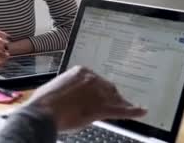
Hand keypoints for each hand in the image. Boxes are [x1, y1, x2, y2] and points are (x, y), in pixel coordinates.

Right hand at [23, 66, 146, 130]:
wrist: (42, 112)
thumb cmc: (44, 102)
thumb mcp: (58, 88)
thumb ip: (71, 88)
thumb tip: (74, 95)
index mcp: (81, 71)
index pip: (98, 80)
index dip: (103, 89)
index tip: (105, 93)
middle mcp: (92, 79)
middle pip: (109, 88)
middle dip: (114, 95)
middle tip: (118, 101)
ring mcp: (97, 93)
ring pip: (115, 98)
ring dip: (122, 103)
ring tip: (130, 107)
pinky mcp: (100, 108)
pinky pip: (120, 110)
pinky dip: (132, 111)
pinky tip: (141, 112)